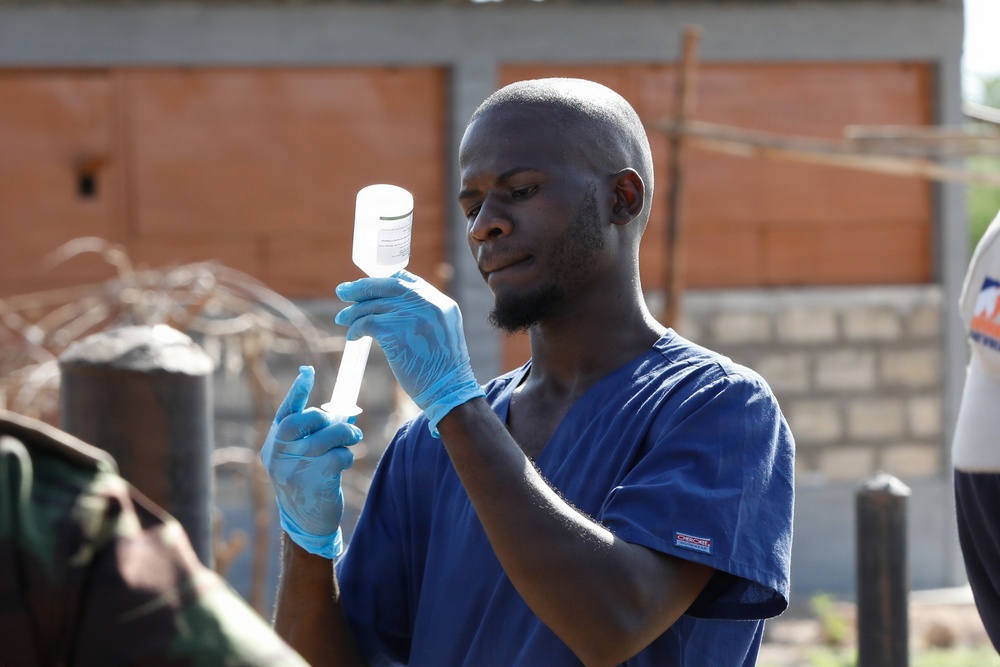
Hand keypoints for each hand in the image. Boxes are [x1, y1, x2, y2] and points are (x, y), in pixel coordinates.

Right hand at [260, 366, 361, 558]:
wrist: (304, 524)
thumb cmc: (306, 482)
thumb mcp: (295, 458)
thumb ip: (308, 436)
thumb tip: (340, 411)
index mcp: (273, 445)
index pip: (284, 413)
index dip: (296, 391)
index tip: (308, 372)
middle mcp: (279, 456)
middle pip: (300, 422)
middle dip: (323, 417)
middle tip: (338, 422)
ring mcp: (294, 469)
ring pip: (325, 438)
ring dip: (345, 434)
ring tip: (352, 437)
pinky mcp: (314, 482)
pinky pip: (337, 457)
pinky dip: (346, 455)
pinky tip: (345, 462)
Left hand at [335, 270, 484, 436]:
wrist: (449, 390)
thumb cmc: (442, 369)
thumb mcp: (443, 333)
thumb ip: (426, 316)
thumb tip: (392, 308)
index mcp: (442, 303)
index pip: (407, 281)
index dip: (384, 281)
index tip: (368, 286)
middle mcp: (429, 305)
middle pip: (388, 286)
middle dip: (362, 287)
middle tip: (343, 291)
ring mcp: (413, 317)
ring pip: (374, 305)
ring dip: (354, 311)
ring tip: (343, 319)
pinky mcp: (396, 333)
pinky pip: (368, 323)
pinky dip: (356, 328)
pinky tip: (353, 336)